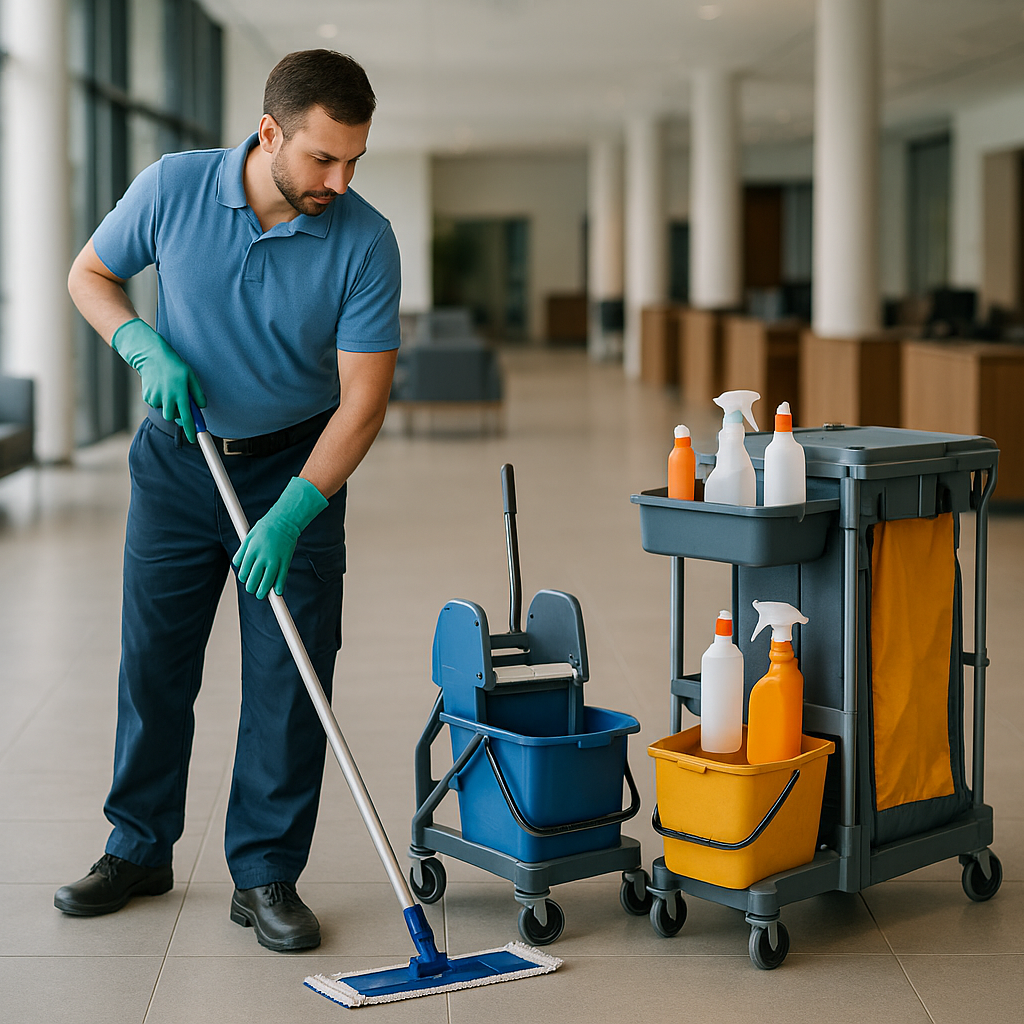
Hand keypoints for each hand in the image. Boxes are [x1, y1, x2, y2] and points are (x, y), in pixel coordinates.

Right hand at [112, 318, 205, 442]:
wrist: (152, 356)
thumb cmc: (174, 366)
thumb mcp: (191, 376)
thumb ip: (197, 393)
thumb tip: (201, 406)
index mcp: (180, 394)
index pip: (187, 418)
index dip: (190, 430)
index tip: (193, 439)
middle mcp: (167, 398)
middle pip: (173, 417)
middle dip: (177, 415)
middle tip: (180, 404)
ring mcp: (156, 398)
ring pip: (164, 410)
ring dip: (168, 405)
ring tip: (169, 390)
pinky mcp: (147, 396)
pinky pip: (156, 404)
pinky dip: (159, 400)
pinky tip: (160, 388)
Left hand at [233, 477, 328, 598]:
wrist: (284, 521)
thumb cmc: (265, 527)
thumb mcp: (249, 537)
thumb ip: (242, 551)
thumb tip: (236, 563)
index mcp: (251, 551)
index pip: (243, 572)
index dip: (243, 578)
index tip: (246, 578)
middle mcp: (262, 557)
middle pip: (253, 580)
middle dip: (251, 588)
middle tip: (252, 589)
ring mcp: (274, 560)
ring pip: (266, 582)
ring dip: (262, 591)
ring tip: (261, 594)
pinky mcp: (285, 561)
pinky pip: (282, 578)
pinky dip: (279, 587)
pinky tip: (277, 592)